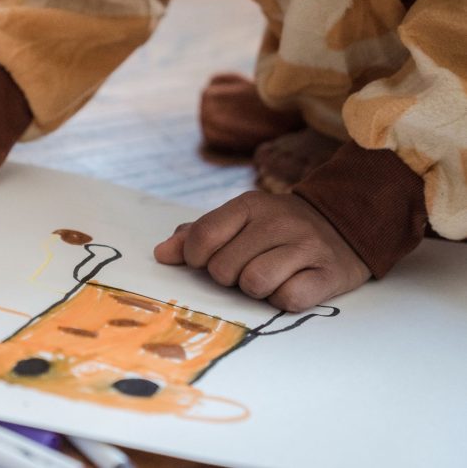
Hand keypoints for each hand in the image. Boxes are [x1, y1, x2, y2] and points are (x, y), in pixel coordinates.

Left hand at [153, 191, 370, 311]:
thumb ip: (197, 235)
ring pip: (255, 284)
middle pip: (225, 268)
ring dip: (255, 290)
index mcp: (249, 205)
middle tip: (246, 268)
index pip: (202, 237)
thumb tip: (162, 254)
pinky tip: (290, 285)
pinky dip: (283, 299)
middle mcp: (278, 221)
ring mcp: (306, 246)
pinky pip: (288, 299)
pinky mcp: (329, 274)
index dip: (196, 258)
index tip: (207, 260)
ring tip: (267, 277)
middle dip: (228, 277)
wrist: (343, 224)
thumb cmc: (276, 229)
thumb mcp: (237, 221)